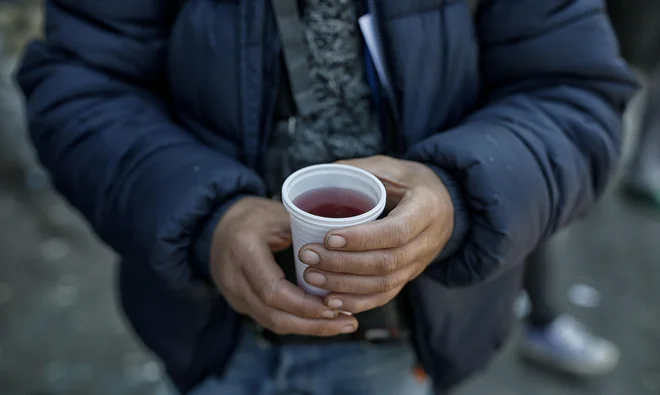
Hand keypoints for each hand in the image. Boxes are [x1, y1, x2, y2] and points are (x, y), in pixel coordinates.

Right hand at [211, 197, 357, 335]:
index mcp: (243, 249)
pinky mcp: (239, 302)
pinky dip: (296, 322)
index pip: (273, 290)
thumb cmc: (255, 215)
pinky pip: (268, 318)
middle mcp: (233, 276)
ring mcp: (232, 293)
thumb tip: (344, 255)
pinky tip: (320, 320)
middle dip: (312, 324)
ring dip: (308, 328)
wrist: (220, 222)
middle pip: (273, 314)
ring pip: (271, 322)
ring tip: (341, 324)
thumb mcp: (281, 215)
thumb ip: (307, 234)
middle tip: (347, 322)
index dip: (305, 304)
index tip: (335, 306)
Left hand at [298, 156, 454, 313]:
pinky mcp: (409, 277)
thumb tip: (319, 176)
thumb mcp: (391, 167)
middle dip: (343, 263)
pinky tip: (329, 301)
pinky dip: (356, 302)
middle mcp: (428, 241)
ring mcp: (419, 263)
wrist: (444, 204)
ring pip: (384, 284)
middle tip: (308, 255)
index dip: (362, 239)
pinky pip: (385, 296)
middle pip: (386, 262)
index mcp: (427, 209)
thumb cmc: (411, 181)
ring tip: (311, 276)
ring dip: (344, 284)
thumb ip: (359, 170)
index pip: (397, 231)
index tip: (329, 237)